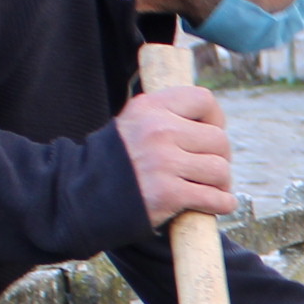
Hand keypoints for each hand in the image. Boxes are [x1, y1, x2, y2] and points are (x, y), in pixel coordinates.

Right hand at [118, 84, 234, 223]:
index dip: (215, 119)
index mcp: (150, 107)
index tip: (210, 134)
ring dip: (222, 183)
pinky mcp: (168, 193)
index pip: (203, 99)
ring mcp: (163, 162)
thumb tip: (208, 122)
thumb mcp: (132, 124)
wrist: (80, 198)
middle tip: (212, 170)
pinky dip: (223, 203)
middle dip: (221, 157)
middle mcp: (158, 130)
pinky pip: (214, 197)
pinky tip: (220, 204)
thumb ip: (164, 116)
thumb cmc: (112, 164)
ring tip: (214, 188)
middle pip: (218, 139)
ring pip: (219, 169)